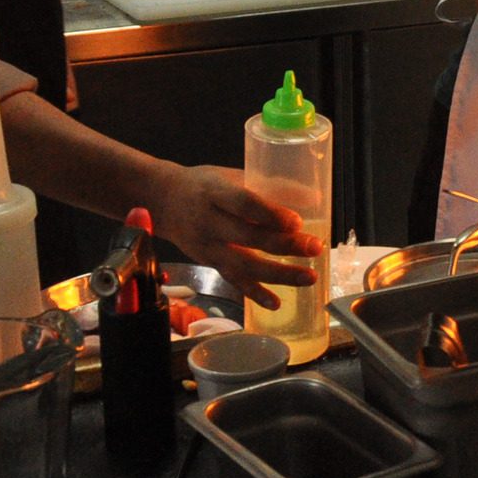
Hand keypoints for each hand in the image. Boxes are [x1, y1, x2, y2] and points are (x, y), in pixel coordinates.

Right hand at [150, 164, 323, 310]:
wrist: (162, 200)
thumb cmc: (204, 184)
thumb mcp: (229, 174)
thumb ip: (265, 186)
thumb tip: (313, 197)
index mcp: (214, 192)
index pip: (243, 204)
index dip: (269, 214)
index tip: (297, 221)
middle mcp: (208, 221)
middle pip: (248, 236)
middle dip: (285, 245)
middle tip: (315, 247)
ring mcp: (206, 246)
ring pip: (244, 264)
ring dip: (279, 274)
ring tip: (309, 277)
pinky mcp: (208, 262)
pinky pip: (232, 280)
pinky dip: (254, 293)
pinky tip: (276, 303)